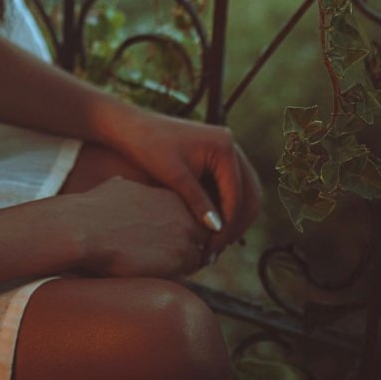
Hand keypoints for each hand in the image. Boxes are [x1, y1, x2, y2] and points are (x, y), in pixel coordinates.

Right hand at [73, 176, 212, 278]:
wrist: (84, 229)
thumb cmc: (95, 208)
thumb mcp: (119, 186)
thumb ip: (133, 189)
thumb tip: (123, 187)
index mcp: (172, 195)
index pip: (192, 216)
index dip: (181, 229)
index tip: (167, 238)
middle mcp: (184, 215)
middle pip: (201, 237)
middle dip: (189, 247)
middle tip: (166, 257)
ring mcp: (183, 239)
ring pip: (195, 259)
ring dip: (181, 266)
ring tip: (156, 268)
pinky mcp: (178, 264)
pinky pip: (184, 277)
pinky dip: (171, 279)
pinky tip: (150, 275)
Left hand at [104, 105, 261, 250]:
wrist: (131, 128)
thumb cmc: (149, 148)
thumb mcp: (174, 177)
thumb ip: (198, 202)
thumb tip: (218, 229)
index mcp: (224, 146)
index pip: (236, 197)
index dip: (227, 228)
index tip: (211, 250)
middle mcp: (231, 146)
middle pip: (249, 196)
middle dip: (235, 226)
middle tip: (215, 251)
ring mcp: (226, 151)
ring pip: (244, 194)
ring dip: (233, 220)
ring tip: (213, 245)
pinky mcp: (218, 157)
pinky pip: (231, 188)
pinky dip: (225, 208)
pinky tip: (210, 228)